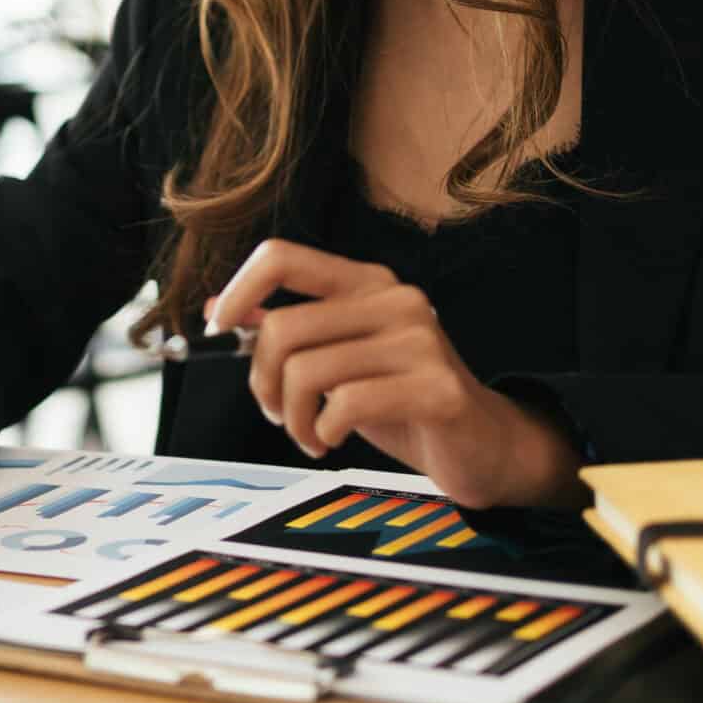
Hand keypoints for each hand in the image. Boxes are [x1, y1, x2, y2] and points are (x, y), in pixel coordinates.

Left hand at [207, 239, 583, 508]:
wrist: (484, 446)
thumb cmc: (403, 399)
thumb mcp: (341, 357)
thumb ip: (289, 329)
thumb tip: (218, 308)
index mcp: (368, 282)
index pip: (282, 256)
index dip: (239, 288)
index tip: (221, 330)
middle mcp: (395, 299)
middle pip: (281, 328)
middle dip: (262, 383)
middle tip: (279, 414)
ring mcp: (420, 341)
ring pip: (305, 372)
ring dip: (292, 419)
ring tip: (310, 435)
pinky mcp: (437, 388)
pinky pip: (344, 404)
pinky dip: (324, 432)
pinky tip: (334, 441)